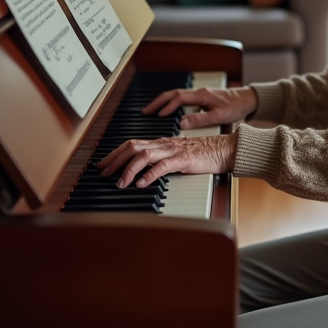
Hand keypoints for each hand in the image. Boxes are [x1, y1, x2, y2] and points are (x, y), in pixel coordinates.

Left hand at [96, 133, 237, 187]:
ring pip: (143, 155)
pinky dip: (149, 175)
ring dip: (128, 170)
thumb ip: (161, 160)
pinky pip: (162, 166)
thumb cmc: (203, 154)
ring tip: (120, 183)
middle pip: (132, 147)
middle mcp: (164, 144)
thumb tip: (143, 172)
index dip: (114, 154)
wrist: (224, 149)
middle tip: (104, 175)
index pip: (131, 144)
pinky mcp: (184, 159)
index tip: (102, 166)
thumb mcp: (177, 156)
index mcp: (161, 143)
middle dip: (114, 161)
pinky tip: (141, 184)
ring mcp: (173, 150)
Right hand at [142, 86, 257, 129]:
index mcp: (201, 95)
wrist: (249, 99)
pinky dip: (173, 104)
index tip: (156, 115)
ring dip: (164, 102)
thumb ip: (200, 120)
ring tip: (153, 111)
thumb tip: (181, 123)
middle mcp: (198, 93)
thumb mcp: (219, 116)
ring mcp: (200, 94)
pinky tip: (170, 111)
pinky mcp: (203, 98)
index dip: (166, 106)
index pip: (177, 98)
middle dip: (158, 102)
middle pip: (173, 94)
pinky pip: (183, 99)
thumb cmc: (237, 106)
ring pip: (177, 95)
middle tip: (145, 111)